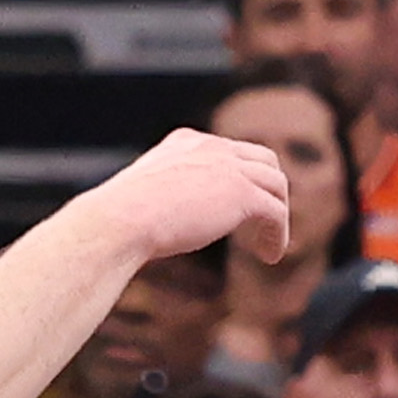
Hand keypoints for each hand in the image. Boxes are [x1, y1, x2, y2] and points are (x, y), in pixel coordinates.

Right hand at [98, 127, 290, 270]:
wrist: (119, 222)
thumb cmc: (119, 219)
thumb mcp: (142, 197)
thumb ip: (163, 197)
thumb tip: (161, 220)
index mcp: (185, 142)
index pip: (229, 151)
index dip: (243, 177)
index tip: (242, 205)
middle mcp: (211, 147)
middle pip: (263, 160)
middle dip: (269, 188)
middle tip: (266, 220)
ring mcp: (229, 168)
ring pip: (276, 184)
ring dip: (278, 215)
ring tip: (269, 246)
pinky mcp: (242, 194)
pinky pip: (275, 211)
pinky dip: (278, 233)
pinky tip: (270, 256)